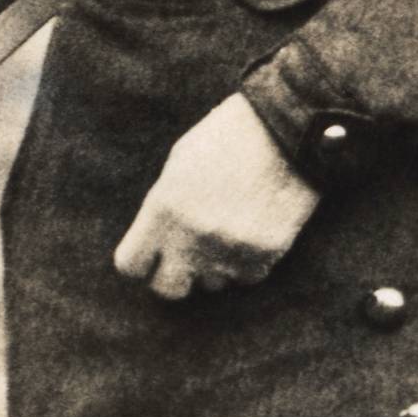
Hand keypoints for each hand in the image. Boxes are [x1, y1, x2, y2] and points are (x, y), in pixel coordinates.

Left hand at [113, 92, 322, 301]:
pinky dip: (250, 261)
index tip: (154, 255)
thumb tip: (158, 242)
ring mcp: (229, 248)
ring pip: (213, 283)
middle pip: (168, 289)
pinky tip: (256, 228)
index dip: (142, 261)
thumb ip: (163, 206)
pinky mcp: (265, 253)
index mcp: (162, 208)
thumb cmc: (228, 136)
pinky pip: (248, 276)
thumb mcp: (180, 162)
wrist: (287, 127)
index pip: (130, 265)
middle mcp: (191, 236)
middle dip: (176, 275)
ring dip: (217, 265)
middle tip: (190, 256)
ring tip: (232, 228)